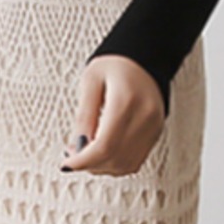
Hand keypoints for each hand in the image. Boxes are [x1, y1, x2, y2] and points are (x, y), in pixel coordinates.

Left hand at [60, 55, 165, 176]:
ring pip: (124, 165)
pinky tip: (103, 153)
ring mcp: (153, 127)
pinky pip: (134, 161)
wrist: (145, 57)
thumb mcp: (91, 81)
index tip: (67, 163)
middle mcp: (144, 117)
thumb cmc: (117, 63)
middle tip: (74, 155)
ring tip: (87, 152)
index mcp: (126, 101)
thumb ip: (84, 115)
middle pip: (114, 159)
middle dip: (89, 165)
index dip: (83, 161)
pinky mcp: (155, 133)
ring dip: (102, 167)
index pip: (104, 146)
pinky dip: (115, 164)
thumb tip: (77, 146)